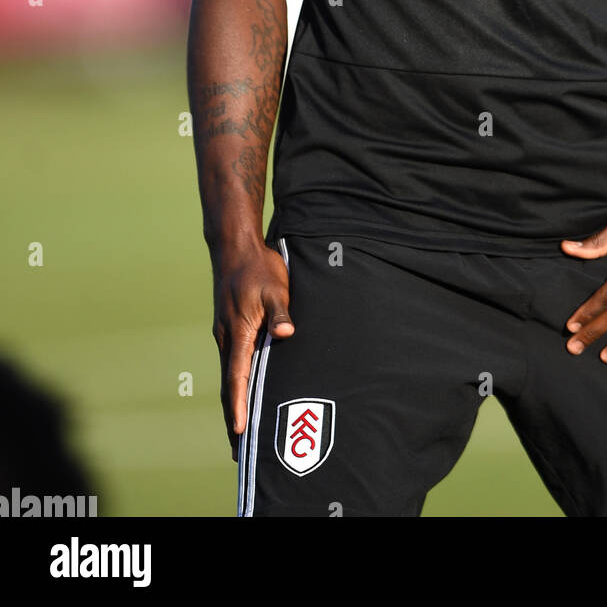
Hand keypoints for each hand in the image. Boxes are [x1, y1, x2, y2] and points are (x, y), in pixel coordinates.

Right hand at [212, 243, 294, 458]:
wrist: (234, 247)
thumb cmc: (258, 268)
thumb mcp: (275, 288)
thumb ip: (280, 312)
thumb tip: (286, 333)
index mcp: (238, 333)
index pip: (237, 378)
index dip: (239, 406)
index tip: (240, 432)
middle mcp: (227, 339)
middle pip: (229, 386)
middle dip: (233, 419)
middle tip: (238, 453)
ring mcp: (226, 335)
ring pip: (229, 377)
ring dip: (233, 405)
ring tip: (240, 434)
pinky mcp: (229, 329)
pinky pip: (231, 365)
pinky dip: (235, 386)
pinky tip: (243, 394)